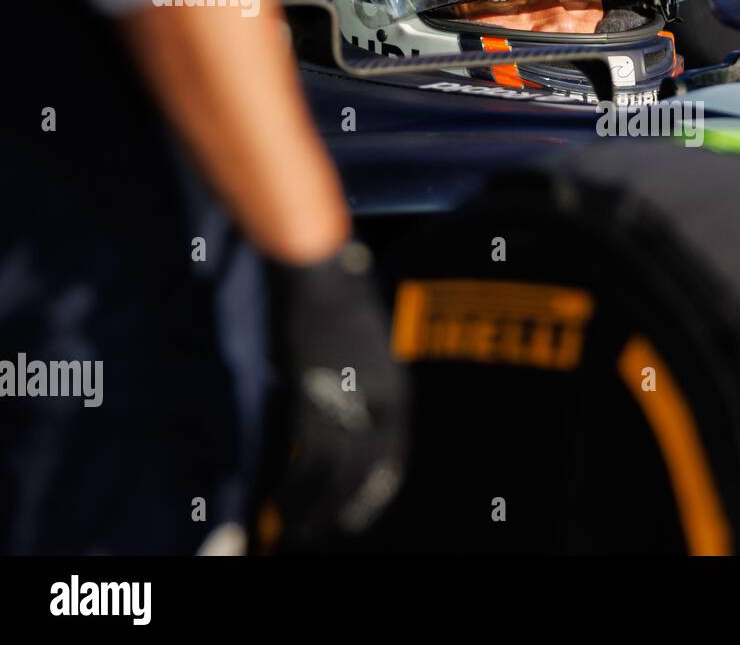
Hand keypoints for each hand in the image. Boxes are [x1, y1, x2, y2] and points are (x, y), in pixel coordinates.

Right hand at [267, 247, 408, 550]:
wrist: (318, 270)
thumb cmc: (339, 295)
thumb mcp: (365, 345)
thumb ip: (362, 378)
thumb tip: (345, 403)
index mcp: (396, 390)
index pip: (393, 458)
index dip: (376, 492)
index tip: (357, 515)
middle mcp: (378, 402)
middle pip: (364, 473)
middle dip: (343, 509)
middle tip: (323, 534)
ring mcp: (346, 401)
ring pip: (333, 474)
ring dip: (313, 508)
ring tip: (296, 534)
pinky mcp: (311, 398)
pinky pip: (305, 457)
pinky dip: (291, 486)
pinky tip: (278, 507)